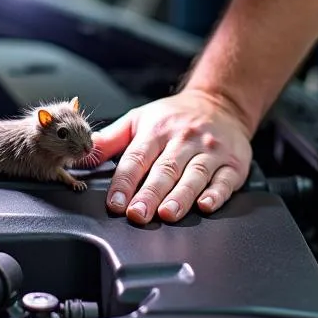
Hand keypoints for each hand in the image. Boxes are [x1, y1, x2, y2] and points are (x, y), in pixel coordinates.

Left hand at [87, 89, 253, 224]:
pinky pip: (225, 180)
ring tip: (167, 213)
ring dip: (180, 197)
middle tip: (137, 214)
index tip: (115, 203)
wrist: (220, 102)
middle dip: (149, 194)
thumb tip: (83, 157)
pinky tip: (206, 205)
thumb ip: (111, 140)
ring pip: (194, 175)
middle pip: (165, 169)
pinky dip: (216, 194)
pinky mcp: (234, 163)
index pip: (137, 158)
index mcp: (157, 130)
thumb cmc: (176, 116)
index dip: (124, 182)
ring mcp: (210, 151)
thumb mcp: (140, 119)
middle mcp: (184, 139)